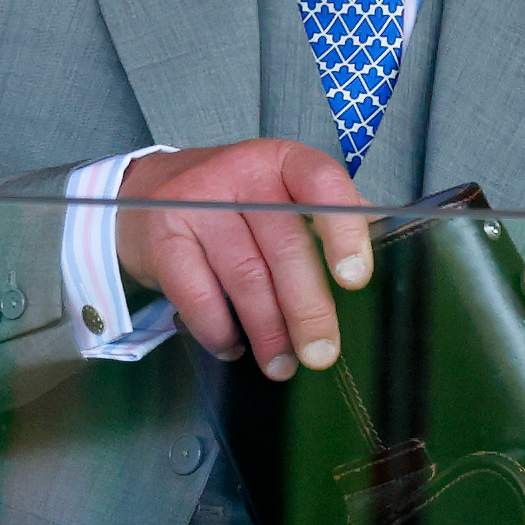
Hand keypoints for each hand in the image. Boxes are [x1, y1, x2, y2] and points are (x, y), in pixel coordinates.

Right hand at [115, 140, 371, 379]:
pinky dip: (220, 331)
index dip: (343, 231)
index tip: (355, 279)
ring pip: (245, 278)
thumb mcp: (276, 191)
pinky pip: (198, 296)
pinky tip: (233, 346)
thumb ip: (323, 215)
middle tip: (322, 353)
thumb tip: (382, 246)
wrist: (141, 195)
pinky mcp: (164, 238)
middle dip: (308, 308)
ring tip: (282, 364)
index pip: (321, 184)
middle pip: (284, 246)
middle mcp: (240, 174)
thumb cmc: (230, 202)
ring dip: (268, 331)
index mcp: (281, 161)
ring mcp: (197, 204)